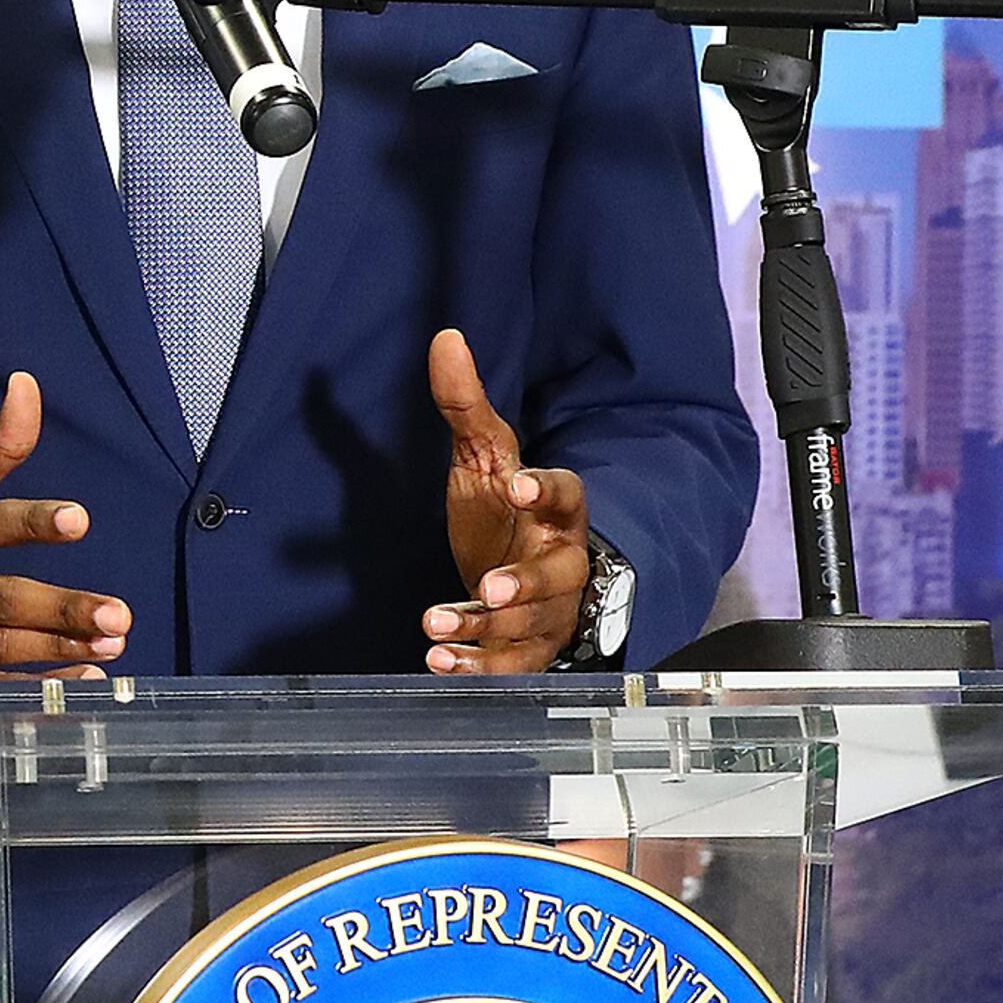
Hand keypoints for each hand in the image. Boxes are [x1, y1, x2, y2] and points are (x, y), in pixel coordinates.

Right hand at [0, 373, 129, 678]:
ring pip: (0, 647)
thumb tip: (27, 385)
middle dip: (62, 608)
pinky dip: (40, 686)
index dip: (31, 523)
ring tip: (114, 641)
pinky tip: (88, 679)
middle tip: (118, 613)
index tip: (79, 520)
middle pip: (2, 601)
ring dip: (60, 649)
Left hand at [424, 330, 590, 674]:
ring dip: (486, 626)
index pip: (567, 493)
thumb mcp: (483, 457)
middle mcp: (561, 559)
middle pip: (559, 573)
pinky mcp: (528, 647)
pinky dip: (477, 665)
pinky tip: (438, 661)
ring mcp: (549, 609)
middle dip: (525, 582)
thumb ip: (466, 405)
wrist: (517, 572)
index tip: (518, 484)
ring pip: (531, 623)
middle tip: (489, 584)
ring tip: (436, 623)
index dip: (546, 488)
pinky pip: (510, 663)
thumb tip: (445, 337)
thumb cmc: (504, 510)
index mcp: (556, 508)